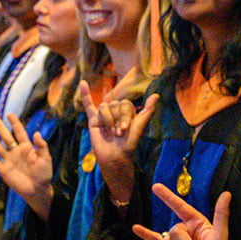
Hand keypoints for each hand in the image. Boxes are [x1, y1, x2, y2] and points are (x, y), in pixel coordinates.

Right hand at [0, 113, 52, 216]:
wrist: (37, 190)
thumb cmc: (44, 174)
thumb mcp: (46, 159)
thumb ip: (42, 146)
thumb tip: (36, 133)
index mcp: (27, 148)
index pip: (19, 132)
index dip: (15, 123)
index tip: (10, 114)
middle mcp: (16, 152)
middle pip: (6, 137)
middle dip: (0, 128)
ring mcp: (9, 160)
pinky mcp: (4, 170)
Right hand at [79, 80, 158, 201]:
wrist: (115, 156)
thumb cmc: (129, 143)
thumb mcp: (140, 125)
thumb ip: (148, 110)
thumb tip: (157, 95)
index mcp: (127, 111)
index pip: (125, 103)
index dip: (125, 115)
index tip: (126, 129)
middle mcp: (116, 112)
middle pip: (114, 104)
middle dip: (117, 118)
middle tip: (118, 133)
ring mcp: (104, 115)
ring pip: (104, 107)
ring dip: (108, 120)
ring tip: (111, 132)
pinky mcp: (93, 120)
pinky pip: (88, 105)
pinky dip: (85, 94)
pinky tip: (83, 83)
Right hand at [133, 188, 233, 239]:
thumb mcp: (221, 234)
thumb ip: (221, 214)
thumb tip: (226, 193)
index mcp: (197, 222)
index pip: (180, 206)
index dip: (168, 197)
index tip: (156, 186)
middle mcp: (186, 228)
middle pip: (175, 231)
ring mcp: (177, 239)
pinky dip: (146, 234)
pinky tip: (135, 228)